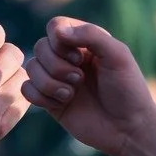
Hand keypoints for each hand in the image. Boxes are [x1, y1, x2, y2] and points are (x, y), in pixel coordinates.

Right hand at [27, 17, 155, 155]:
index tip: (80, 57)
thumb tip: (57, 31)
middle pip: (40, 47)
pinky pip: (27, 91)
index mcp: (84, 42)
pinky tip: (61, 104)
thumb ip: (91, 35)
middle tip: (79, 79)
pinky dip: (40, 97)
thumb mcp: (118, 55)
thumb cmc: (128, 90)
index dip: (59, 40)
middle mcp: (68, 58)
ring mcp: (58, 80)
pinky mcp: (50, 102)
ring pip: (31, 68)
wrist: (128, 129)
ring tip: (72, 95)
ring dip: (49, 83)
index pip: (55, 26)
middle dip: (56, 65)